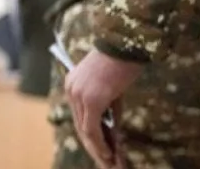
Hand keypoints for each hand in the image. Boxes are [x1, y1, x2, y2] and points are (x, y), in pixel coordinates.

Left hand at [66, 49, 142, 168]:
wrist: (127, 42)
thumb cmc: (124, 59)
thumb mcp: (112, 84)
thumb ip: (109, 106)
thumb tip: (112, 131)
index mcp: (73, 83)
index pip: (79, 115)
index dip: (91, 134)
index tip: (101, 147)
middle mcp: (72, 90)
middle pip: (80, 125)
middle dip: (94, 146)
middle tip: (105, 160)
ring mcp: (80, 95)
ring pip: (85, 130)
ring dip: (98, 149)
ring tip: (108, 162)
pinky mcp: (92, 101)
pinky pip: (92, 129)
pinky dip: (99, 143)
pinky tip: (108, 154)